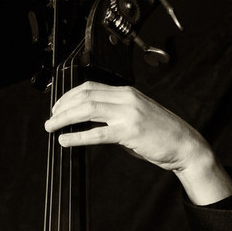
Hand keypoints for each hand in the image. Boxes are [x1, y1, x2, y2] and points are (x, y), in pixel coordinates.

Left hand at [45, 81, 231, 204]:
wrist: (182, 144)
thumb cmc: (157, 133)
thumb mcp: (133, 116)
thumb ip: (112, 116)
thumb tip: (88, 124)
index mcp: (125, 92)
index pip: (90, 87)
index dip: (68, 96)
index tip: (56, 107)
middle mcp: (125, 98)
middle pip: (85, 96)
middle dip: (62, 107)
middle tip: (49, 120)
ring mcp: (127, 113)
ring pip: (87, 110)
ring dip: (65, 118)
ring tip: (51, 127)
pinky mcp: (128, 132)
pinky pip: (97, 133)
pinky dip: (77, 136)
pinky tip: (65, 140)